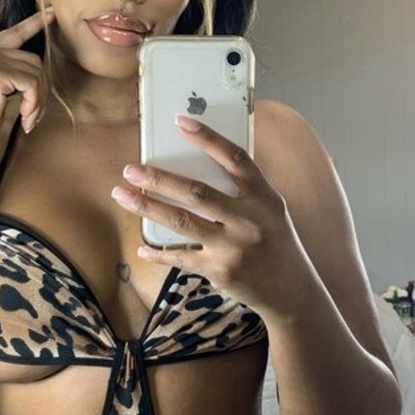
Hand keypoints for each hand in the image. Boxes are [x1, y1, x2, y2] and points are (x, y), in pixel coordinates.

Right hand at [0, 8, 54, 162]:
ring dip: (38, 101)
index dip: (34, 23)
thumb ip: (6, 74)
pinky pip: (32, 84)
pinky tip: (25, 120)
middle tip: (33, 114)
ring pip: (36, 72)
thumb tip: (37, 69)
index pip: (12, 33)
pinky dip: (34, 104)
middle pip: (32, 59)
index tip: (51, 13)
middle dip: (40, 89)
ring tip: (28, 119)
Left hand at [110, 116, 311, 318]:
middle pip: (198, 192)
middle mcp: (249, 219)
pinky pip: (181, 257)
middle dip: (159, 179)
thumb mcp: (270, 211)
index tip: (180, 122)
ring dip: (147, 207)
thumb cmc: (275, 243)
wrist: (292, 291)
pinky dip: (159, 252)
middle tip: (132, 169)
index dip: (208, 139)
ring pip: (182, 222)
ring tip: (122, 195)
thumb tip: (195, 167)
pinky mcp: (219, 271)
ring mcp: (233, 247)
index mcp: (264, 197)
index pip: (235, 159)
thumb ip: (242, 191)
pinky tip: (142, 247)